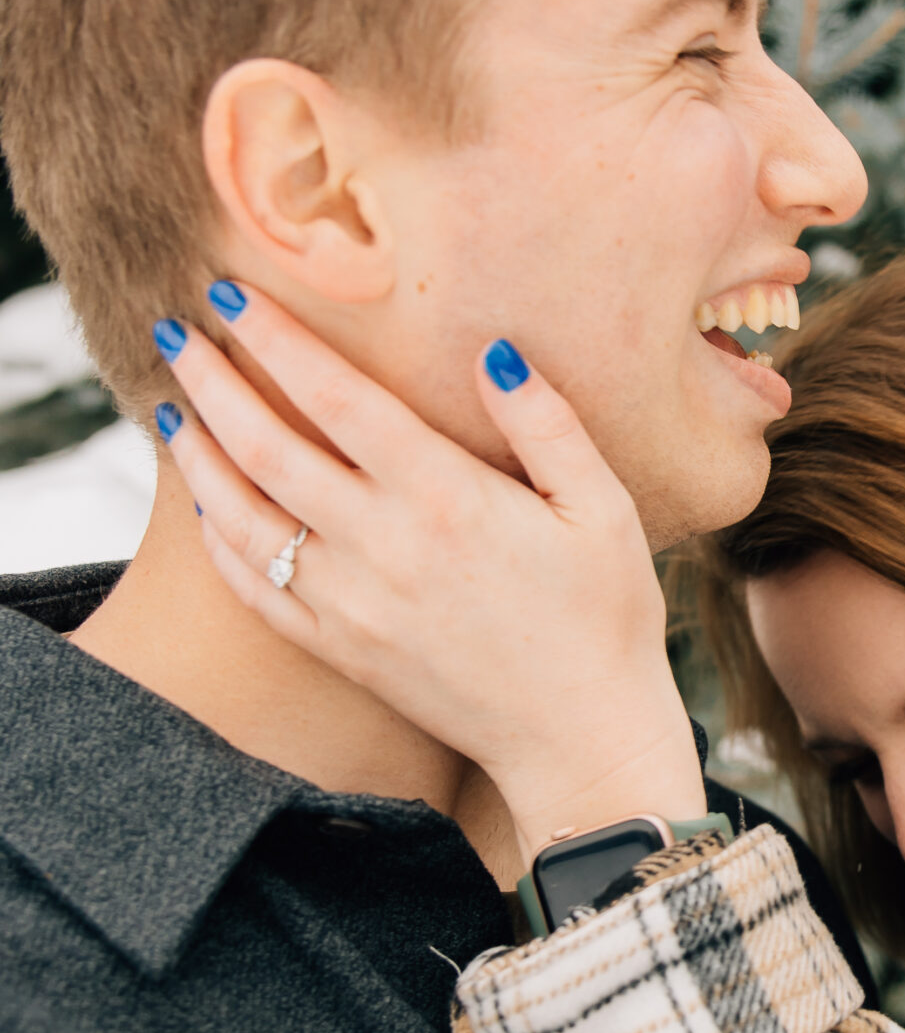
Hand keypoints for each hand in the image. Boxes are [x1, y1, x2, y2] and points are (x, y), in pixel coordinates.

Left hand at [153, 285, 705, 860]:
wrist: (581, 741)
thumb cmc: (605, 618)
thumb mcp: (604, 508)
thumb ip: (547, 425)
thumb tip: (494, 353)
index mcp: (446, 498)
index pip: (336, 397)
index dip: (276, 339)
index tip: (231, 291)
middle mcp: (383, 548)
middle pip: (266, 448)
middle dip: (209, 381)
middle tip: (173, 329)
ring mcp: (352, 606)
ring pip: (242, 519)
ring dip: (196, 456)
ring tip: (171, 407)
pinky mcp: (342, 652)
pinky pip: (256, 592)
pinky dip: (219, 542)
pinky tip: (207, 505)